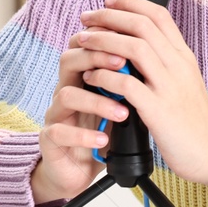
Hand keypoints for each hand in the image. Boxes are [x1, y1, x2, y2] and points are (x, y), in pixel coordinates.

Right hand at [33, 42, 132, 203]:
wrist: (80, 169)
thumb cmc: (105, 131)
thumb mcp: (122, 104)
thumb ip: (131, 82)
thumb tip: (157, 57)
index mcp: (84, 76)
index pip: (86, 44)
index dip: (105, 38)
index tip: (132, 40)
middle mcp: (66, 89)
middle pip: (70, 60)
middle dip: (97, 58)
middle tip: (124, 65)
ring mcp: (56, 113)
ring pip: (66, 95)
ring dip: (96, 101)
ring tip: (123, 113)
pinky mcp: (50, 139)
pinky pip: (59, 132)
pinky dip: (83, 135)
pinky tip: (104, 138)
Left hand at [75, 0, 207, 188]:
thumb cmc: (193, 119)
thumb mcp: (184, 81)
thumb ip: (164, 62)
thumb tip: (135, 44)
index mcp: (184, 56)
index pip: (159, 15)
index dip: (131, 3)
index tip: (108, 3)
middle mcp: (178, 65)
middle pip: (143, 26)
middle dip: (110, 17)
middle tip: (87, 18)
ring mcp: (169, 86)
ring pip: (134, 48)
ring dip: (104, 40)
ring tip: (83, 41)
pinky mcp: (158, 110)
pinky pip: (127, 84)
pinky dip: (105, 75)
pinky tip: (92, 75)